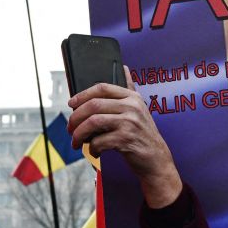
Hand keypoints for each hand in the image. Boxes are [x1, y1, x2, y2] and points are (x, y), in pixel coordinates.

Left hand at [67, 76, 181, 206]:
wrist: (157, 159)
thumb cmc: (143, 135)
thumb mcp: (139, 108)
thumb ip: (129, 89)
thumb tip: (124, 68)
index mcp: (132, 97)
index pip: (102, 88)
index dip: (82, 95)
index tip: (71, 104)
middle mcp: (132, 107)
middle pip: (93, 105)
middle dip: (76, 118)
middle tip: (70, 128)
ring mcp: (130, 122)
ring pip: (93, 122)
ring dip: (79, 134)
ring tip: (76, 142)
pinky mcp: (126, 139)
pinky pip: (99, 141)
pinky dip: (92, 148)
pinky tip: (94, 151)